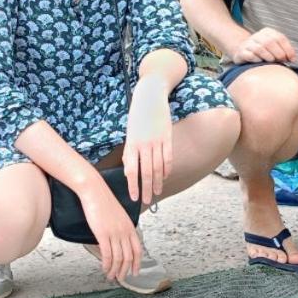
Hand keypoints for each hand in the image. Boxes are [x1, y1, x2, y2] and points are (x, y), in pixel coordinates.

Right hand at [80, 181, 141, 281]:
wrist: (94, 191)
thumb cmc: (103, 201)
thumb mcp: (118, 215)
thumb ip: (121, 228)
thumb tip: (118, 240)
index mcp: (130, 227)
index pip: (138, 250)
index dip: (138, 263)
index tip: (135, 273)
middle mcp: (125, 231)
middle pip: (129, 257)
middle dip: (125, 270)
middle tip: (120, 279)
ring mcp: (115, 233)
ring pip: (118, 258)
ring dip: (115, 270)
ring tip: (110, 276)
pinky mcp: (103, 234)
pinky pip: (107, 254)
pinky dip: (106, 264)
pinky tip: (104, 268)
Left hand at [124, 78, 172, 205]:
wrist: (149, 96)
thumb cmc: (137, 116)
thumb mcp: (129, 134)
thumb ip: (129, 153)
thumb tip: (128, 171)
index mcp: (132, 144)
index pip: (132, 171)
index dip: (133, 186)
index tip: (134, 198)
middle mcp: (144, 144)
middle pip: (146, 172)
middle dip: (147, 189)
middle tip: (147, 201)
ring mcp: (157, 141)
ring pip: (158, 167)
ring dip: (158, 182)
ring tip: (157, 192)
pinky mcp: (167, 137)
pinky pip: (168, 157)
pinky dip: (167, 169)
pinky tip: (165, 177)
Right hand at [232, 27, 295, 63]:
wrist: (242, 50)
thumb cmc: (263, 51)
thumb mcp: (274, 46)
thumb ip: (284, 50)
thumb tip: (294, 59)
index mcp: (267, 32)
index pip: (280, 38)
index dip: (288, 49)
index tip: (292, 59)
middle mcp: (257, 36)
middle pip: (270, 42)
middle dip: (278, 53)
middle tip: (281, 61)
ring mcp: (248, 43)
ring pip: (259, 48)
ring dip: (268, 57)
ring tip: (271, 61)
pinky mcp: (241, 52)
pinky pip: (250, 56)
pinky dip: (257, 60)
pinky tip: (260, 62)